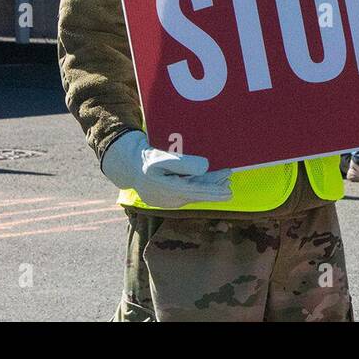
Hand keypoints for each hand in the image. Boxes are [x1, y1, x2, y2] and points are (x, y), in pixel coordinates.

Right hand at [100, 130, 231, 208]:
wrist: (128, 165)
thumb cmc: (145, 159)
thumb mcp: (162, 158)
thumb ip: (184, 163)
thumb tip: (205, 167)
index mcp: (167, 190)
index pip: (196, 193)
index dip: (213, 193)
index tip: (228, 193)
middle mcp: (168, 199)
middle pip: (197, 193)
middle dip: (214, 188)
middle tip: (229, 180)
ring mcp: (168, 200)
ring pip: (193, 193)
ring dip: (209, 186)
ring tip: (225, 178)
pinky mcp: (168, 196)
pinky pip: (188, 192)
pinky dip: (199, 186)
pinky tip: (210, 180)